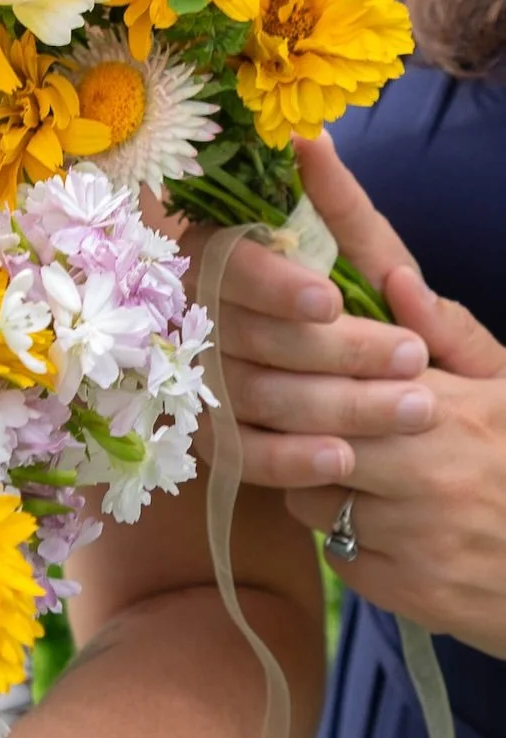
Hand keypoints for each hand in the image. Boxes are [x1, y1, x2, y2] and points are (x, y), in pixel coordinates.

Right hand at [215, 133, 437, 490]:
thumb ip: (337, 202)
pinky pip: (246, 455)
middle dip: (340, 351)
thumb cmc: (356, 298)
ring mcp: (203, 382)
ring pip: (258, 397)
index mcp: (219, 253)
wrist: (367, 373)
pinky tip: (344, 459)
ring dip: (339, 405)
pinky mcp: (219, 439)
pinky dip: (293, 459)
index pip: (227, 266)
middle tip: (413, 358)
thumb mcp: (359, 252)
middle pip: (252, 338)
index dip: (273, 285)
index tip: (330, 301)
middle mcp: (197, 315)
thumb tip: (312, 140)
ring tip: (415, 407)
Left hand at [220, 139, 505, 651]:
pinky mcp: (400, 588)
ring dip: (308, 468)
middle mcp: (428, 457)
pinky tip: (376, 521)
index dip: (339, 228)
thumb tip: (394, 273)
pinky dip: (338, 531)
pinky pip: (327, 544)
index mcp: (452, 401)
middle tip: (285, 392)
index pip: (378, 316)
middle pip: (306, 406)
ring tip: (351, 464)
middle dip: (287, 398)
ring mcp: (412, 527)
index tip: (307, 149)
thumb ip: (451, 335)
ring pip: (303, 480)